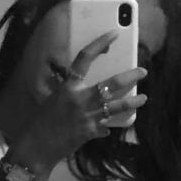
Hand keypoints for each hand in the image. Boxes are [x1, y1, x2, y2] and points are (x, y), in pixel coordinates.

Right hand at [14, 30, 146, 172]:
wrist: (36, 147)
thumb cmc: (41, 121)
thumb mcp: (54, 99)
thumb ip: (70, 92)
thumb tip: (83, 87)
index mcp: (68, 86)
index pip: (84, 58)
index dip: (100, 44)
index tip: (113, 34)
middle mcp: (79, 98)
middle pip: (111, 83)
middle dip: (130, 76)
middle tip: (143, 72)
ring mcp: (87, 116)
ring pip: (117, 106)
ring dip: (133, 102)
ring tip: (144, 98)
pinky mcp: (91, 132)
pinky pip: (107, 126)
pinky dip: (110, 125)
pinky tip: (114, 126)